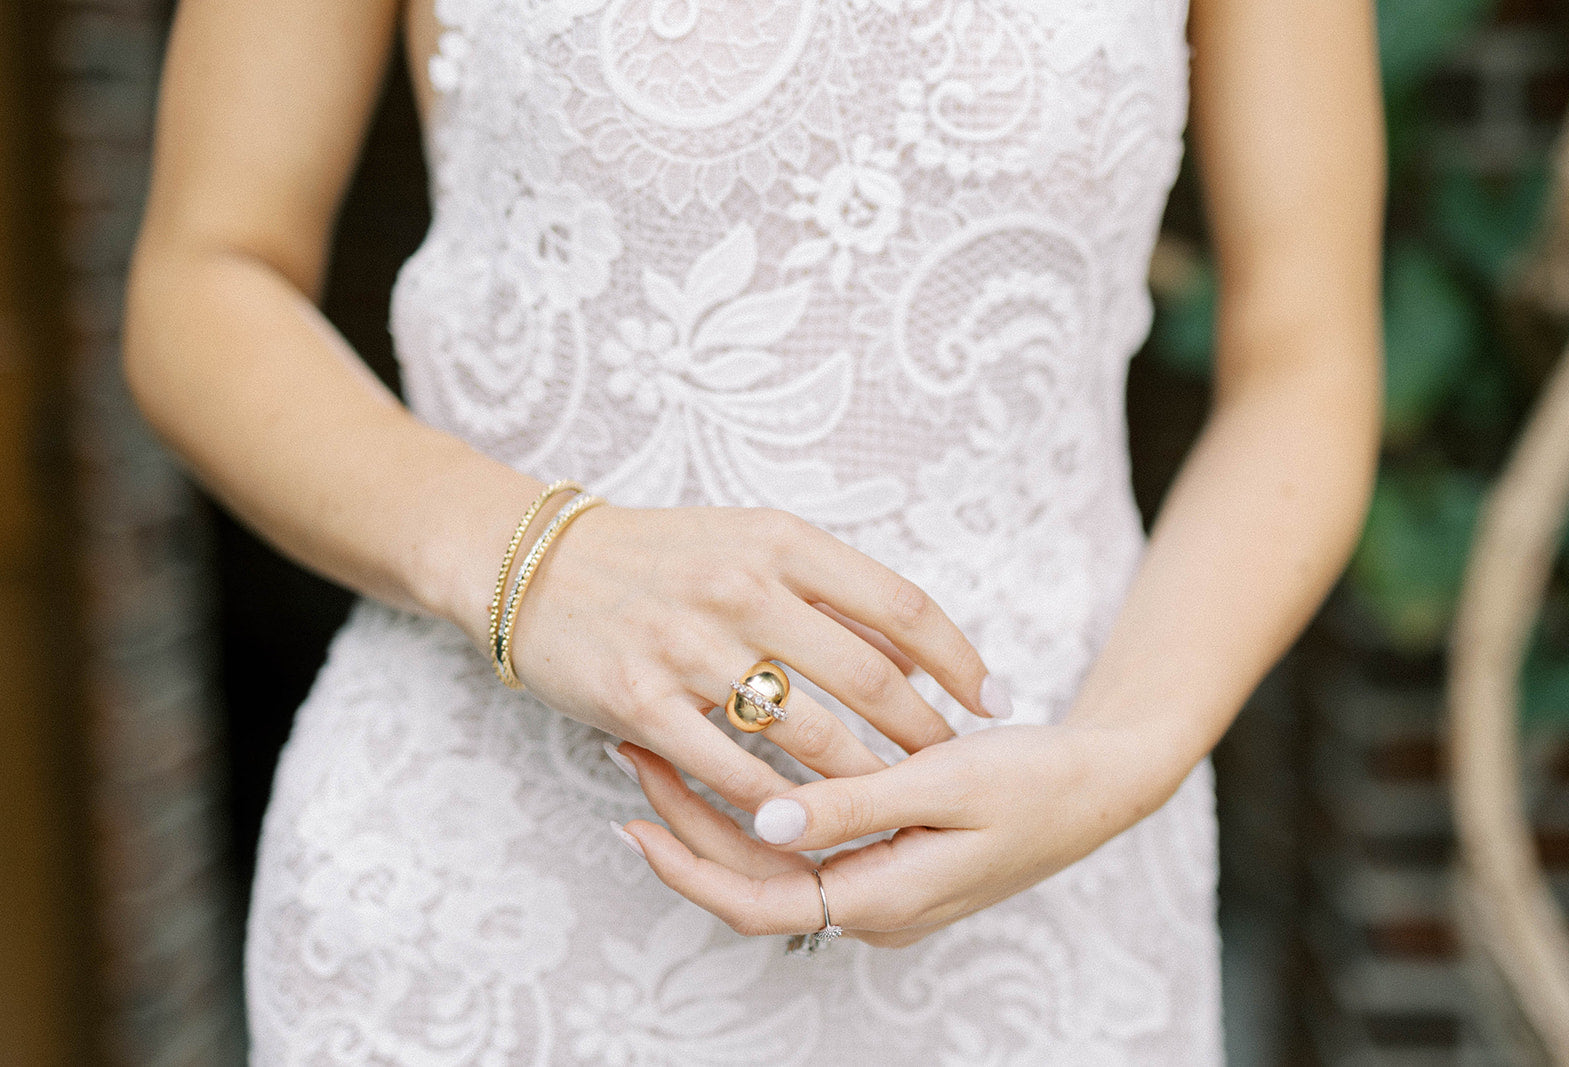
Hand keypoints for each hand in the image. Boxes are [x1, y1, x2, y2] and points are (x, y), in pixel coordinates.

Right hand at [508, 503, 1010, 812]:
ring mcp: (689, 645)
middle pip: (869, 677)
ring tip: (896, 802)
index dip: (961, 658)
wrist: (537, 565)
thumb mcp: (749, 541)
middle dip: (924, 732)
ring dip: (865, 779)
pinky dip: (780, 807)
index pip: (900, 605)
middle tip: (955, 768)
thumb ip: (828, 591)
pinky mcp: (641, 701)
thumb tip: (912, 650)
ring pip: (810, 734)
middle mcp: (742, 587)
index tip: (995, 699)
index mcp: (780, 541)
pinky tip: (810, 823)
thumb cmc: (661, 558)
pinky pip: (732, 773)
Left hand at [611, 719, 1186, 947]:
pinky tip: (735, 760)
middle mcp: (873, 905)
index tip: (635, 816)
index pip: (757, 901)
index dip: (688, 865)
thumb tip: (763, 818)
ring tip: (664, 751)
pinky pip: (805, 845)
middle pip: (751, 880)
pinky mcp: (887, 859)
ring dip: (716, 811)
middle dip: (685, 823)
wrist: (1101, 785)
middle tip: (634, 751)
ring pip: (772, 863)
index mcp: (884, 897)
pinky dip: (761, 806)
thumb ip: (850, 803)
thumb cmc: (1034, 780)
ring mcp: (880, 886)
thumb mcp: (944, 783)